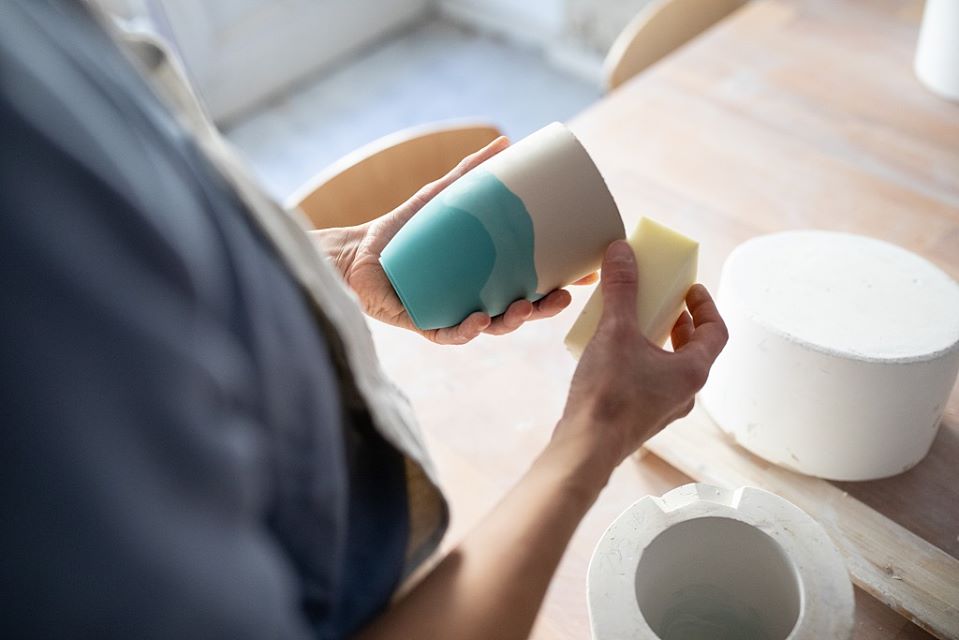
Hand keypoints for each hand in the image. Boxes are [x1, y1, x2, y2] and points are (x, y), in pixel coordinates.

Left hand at [313, 137, 596, 344]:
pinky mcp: (425, 325)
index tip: (587, 275)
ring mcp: (452, 316)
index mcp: (487, 279)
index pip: (532, 285)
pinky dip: (467, 330)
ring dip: (512, 322)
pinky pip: (451, 335)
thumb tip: (506, 143)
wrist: (357, 253)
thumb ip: (470, 174)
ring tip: (524, 308)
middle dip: (544, 310)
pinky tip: (480, 319)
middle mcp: (475, 301)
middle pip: (519, 312)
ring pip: (492, 328)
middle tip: (562, 297)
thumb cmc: (402, 231)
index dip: (560, 286)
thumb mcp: (440, 198)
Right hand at [551, 240, 727, 486]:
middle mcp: (685, 393)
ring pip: (672, 367)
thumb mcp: (615, 332)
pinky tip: (613, 353)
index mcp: (693, 371)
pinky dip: (642, 360)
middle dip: (680, 322)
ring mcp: (663, 409)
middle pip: (695, 349)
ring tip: (636, 322)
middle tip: (665, 301)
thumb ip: (622, 290)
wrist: (585, 447)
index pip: (716, 331)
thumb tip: (623, 251)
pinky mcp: (640, 418)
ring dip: (660, 342)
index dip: (706, 306)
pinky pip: (651, 382)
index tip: (690, 288)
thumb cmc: (609, 394)